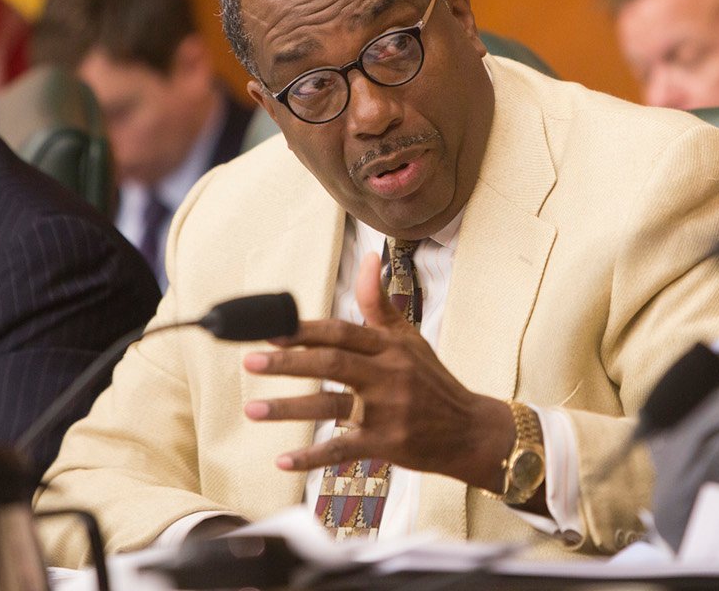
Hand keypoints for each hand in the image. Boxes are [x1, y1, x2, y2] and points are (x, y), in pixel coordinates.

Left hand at [242, 251, 513, 492]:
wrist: (468, 430)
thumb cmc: (430, 380)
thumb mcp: (408, 338)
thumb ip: (378, 302)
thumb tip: (368, 256)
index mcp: (390, 346)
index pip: (342, 332)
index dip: (305, 330)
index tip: (270, 330)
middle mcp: (388, 374)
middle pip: (332, 364)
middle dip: (288, 363)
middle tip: (250, 362)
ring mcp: (387, 410)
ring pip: (331, 406)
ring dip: (288, 409)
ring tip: (252, 409)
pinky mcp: (386, 443)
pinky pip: (343, 448)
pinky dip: (312, 456)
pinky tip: (282, 460)